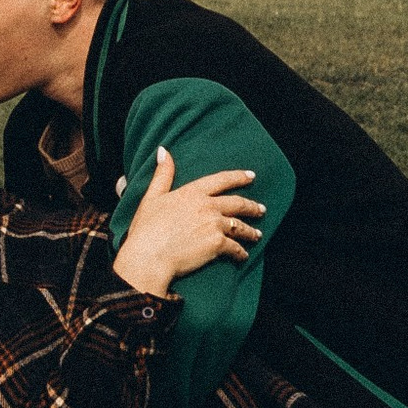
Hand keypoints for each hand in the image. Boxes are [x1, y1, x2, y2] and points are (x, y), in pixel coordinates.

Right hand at [112, 150, 264, 300]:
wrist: (149, 256)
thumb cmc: (146, 229)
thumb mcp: (152, 197)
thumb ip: (163, 174)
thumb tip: (164, 151)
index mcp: (192, 192)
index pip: (221, 180)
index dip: (238, 176)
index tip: (251, 176)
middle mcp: (207, 206)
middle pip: (237, 203)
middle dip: (252, 207)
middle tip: (261, 209)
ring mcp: (214, 225)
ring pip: (240, 226)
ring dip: (251, 231)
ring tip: (257, 235)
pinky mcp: (217, 244)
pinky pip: (235, 247)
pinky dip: (241, 252)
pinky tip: (243, 255)